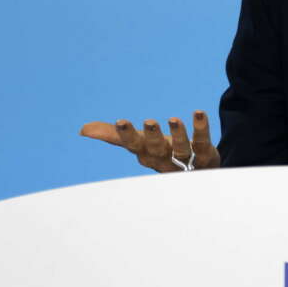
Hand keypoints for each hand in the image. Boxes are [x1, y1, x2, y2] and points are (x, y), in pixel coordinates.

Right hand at [80, 111, 220, 171]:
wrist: (196, 173)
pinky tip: (199, 113)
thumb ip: (115, 136)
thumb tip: (83, 130)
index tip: (121, 122)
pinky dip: (200, 128)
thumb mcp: (139, 144)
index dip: (127, 135)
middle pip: (157, 148)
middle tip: (148, 121)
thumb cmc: (162, 155)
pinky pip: (202, 141)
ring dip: (178, 134)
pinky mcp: (205, 154)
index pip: (134, 145)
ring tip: (174, 119)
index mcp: (145, 154)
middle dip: (152, 136)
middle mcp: (164, 158)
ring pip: (181, 148)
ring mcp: (185, 159)